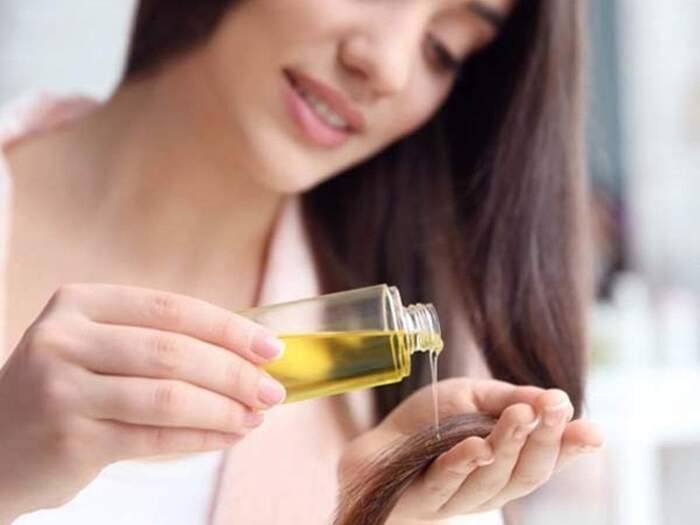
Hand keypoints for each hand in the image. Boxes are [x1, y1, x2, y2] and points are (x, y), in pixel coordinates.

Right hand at [0, 284, 285, 520]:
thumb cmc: (66, 388)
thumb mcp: (97, 346)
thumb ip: (159, 340)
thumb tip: (248, 353)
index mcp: (80, 304)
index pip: (172, 309)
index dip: (228, 328)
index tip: (271, 348)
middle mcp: (65, 340)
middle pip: (173, 352)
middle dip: (234, 372)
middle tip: (272, 390)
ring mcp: (62, 390)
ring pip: (167, 396)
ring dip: (224, 408)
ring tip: (255, 416)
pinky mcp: (69, 439)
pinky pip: (155, 437)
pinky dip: (201, 437)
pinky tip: (228, 436)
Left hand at [340, 377, 604, 521]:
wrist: (373, 447)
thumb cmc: (426, 424)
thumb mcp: (471, 397)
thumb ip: (509, 398)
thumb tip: (556, 398)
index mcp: (505, 464)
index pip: (545, 460)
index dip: (571, 449)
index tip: (593, 432)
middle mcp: (488, 487)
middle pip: (526, 474)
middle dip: (545, 441)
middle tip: (556, 409)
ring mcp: (457, 497)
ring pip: (493, 481)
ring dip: (508, 446)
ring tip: (519, 415)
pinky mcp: (424, 499)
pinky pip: (446, 484)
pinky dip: (463, 464)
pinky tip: (476, 445)